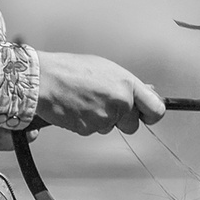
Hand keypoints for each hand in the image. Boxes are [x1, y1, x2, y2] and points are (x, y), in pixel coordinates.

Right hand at [33, 52, 165, 135]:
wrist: (44, 80)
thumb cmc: (71, 70)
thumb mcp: (106, 69)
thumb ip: (127, 85)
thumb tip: (145, 94)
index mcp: (127, 85)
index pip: (156, 109)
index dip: (153, 115)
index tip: (149, 116)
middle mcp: (120, 102)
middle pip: (132, 124)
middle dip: (121, 119)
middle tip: (104, 103)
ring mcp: (104, 118)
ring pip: (110, 127)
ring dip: (101, 119)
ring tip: (85, 100)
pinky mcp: (88, 129)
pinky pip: (93, 130)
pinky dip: (86, 122)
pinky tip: (77, 107)